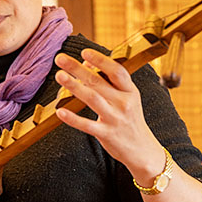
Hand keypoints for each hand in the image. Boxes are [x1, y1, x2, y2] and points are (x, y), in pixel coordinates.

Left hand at [54, 49, 164, 184]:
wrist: (142, 149)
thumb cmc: (130, 119)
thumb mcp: (127, 98)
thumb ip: (109, 83)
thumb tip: (85, 64)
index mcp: (130, 91)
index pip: (117, 71)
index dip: (101, 60)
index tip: (84, 52)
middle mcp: (124, 103)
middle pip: (98, 82)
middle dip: (78, 68)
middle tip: (60, 59)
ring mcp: (115, 119)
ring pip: (92, 98)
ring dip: (74, 86)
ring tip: (59, 76)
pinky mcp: (106, 134)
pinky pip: (87, 125)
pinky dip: (73, 118)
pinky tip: (60, 111)